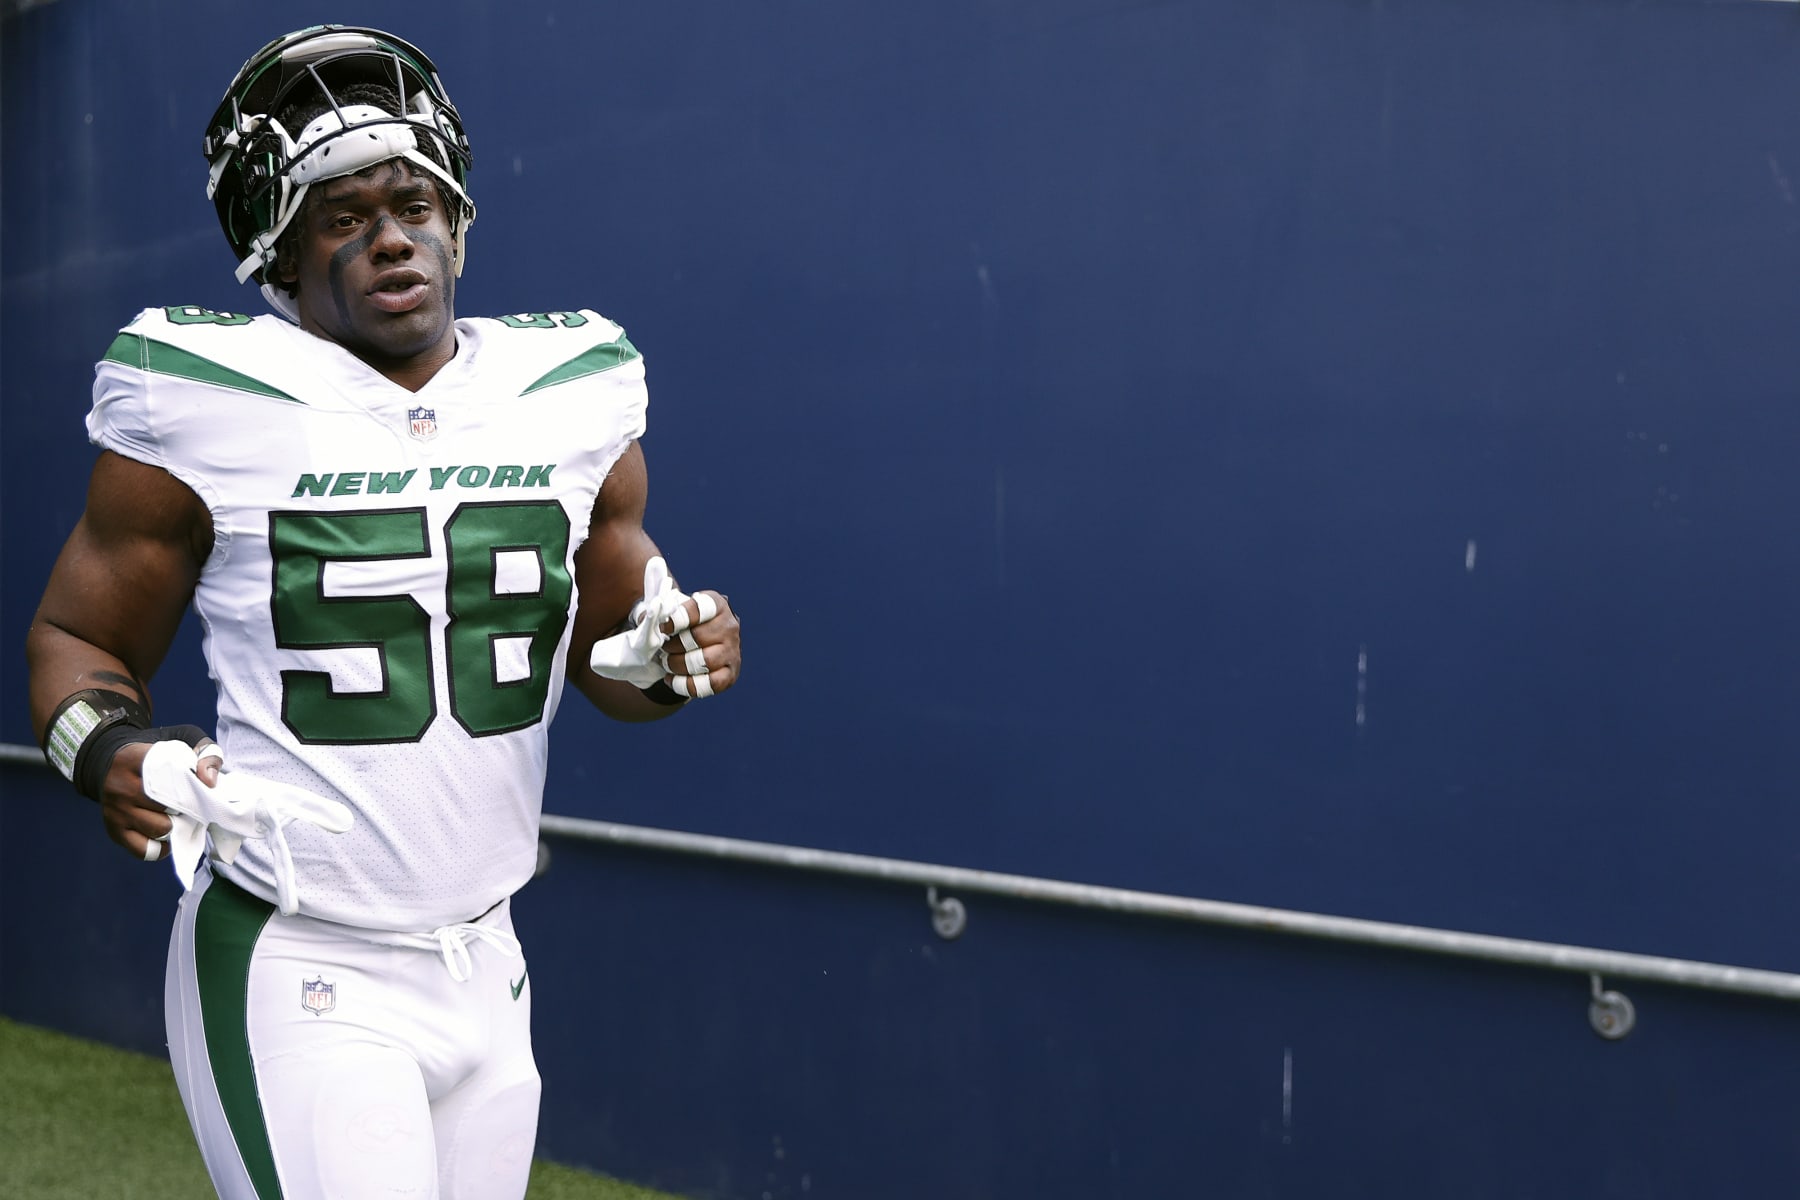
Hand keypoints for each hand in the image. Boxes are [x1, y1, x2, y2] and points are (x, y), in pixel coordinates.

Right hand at [101, 737, 220, 861]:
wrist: (111, 763)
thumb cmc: (155, 756)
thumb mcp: (182, 741)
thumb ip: (205, 753)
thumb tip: (209, 781)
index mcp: (135, 760)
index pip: (171, 778)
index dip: (192, 787)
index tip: (203, 788)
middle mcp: (120, 787)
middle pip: (166, 807)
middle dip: (186, 809)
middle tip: (193, 805)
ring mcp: (115, 811)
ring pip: (158, 829)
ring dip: (175, 827)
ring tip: (180, 817)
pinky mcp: (114, 831)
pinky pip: (144, 850)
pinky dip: (161, 848)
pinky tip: (168, 836)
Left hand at [658, 590, 740, 698]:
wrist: (704, 644)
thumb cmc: (686, 625)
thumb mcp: (676, 611)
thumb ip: (661, 611)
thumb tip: (644, 619)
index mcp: (717, 605)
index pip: (699, 609)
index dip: (677, 619)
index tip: (661, 628)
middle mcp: (729, 627)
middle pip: (698, 638)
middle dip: (673, 646)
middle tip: (663, 648)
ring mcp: (732, 651)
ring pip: (703, 661)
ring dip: (677, 665)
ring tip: (667, 663)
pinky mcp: (730, 674)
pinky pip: (708, 684)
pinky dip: (685, 685)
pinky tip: (672, 679)